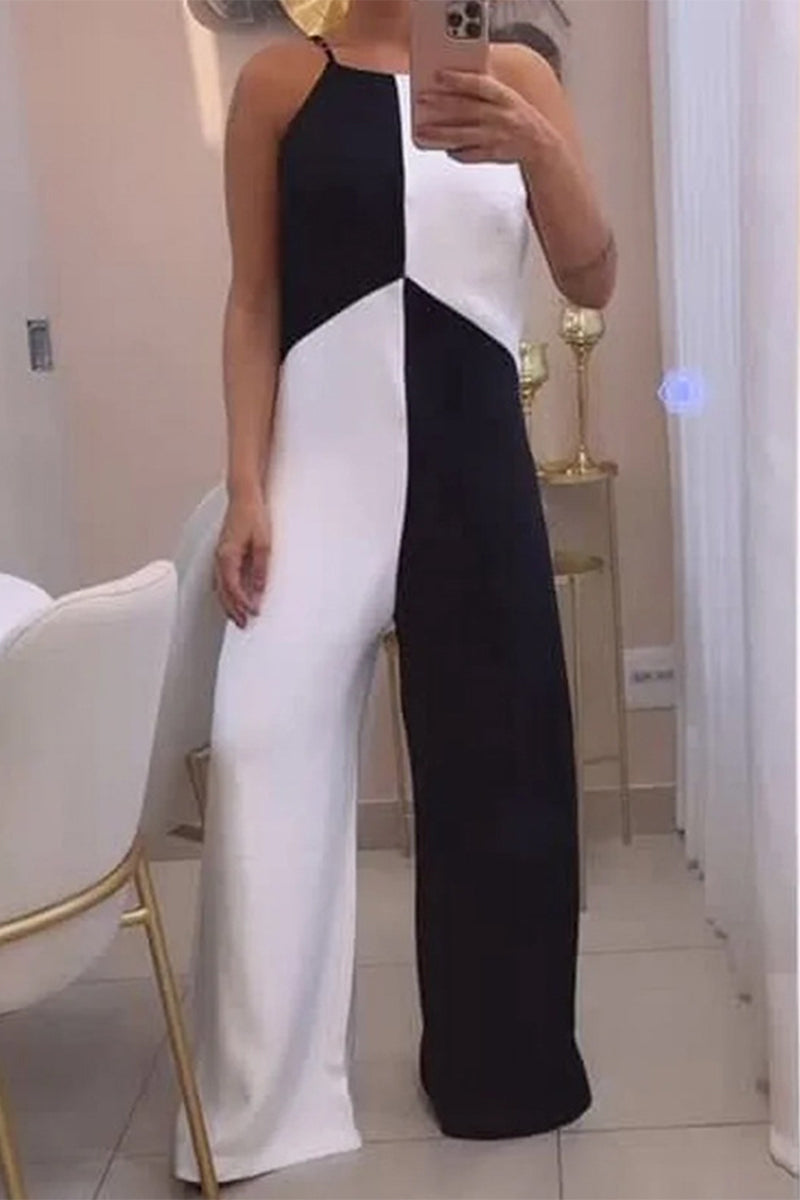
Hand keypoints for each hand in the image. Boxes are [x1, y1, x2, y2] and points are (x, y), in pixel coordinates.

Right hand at [213, 491, 270, 627]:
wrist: (244, 497)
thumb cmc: (252, 514)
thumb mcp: (263, 543)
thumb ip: (260, 568)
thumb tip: (259, 588)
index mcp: (227, 557)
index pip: (233, 588)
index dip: (243, 603)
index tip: (254, 613)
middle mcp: (220, 558)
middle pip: (223, 592)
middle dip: (233, 610)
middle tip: (243, 624)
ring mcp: (219, 556)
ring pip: (219, 587)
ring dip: (228, 604)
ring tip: (237, 617)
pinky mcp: (222, 553)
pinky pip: (220, 578)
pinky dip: (225, 592)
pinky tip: (230, 597)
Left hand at [415, 68, 555, 164]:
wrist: (540, 145)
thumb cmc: (518, 116)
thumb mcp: (508, 97)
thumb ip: (486, 90)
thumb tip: (457, 81)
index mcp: (505, 97)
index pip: (479, 85)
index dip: (459, 79)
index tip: (439, 75)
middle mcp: (500, 116)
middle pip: (466, 109)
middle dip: (441, 104)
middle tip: (422, 99)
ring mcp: (496, 137)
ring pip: (463, 135)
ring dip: (440, 133)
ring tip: (422, 130)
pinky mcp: (493, 155)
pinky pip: (469, 155)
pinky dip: (456, 153)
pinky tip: (446, 148)